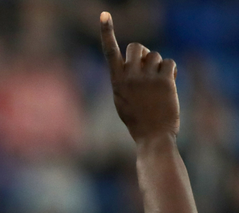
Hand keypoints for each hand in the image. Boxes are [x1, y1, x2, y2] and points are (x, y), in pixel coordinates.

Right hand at [100, 12, 178, 142]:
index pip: (109, 52)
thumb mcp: (122, 99)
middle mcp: (129, 77)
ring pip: (155, 56)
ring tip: (158, 84)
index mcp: (116, 81)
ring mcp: (147, 78)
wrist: (152, 136)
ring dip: (158, 66)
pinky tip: (169, 84)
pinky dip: (171, 71)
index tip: (104, 15)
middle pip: (137, 47)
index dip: (107, 32)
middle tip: (147, 65)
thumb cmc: (137, 119)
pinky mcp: (164, 81)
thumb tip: (139, 60)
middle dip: (143, 52)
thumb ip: (125, 78)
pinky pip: (169, 63)